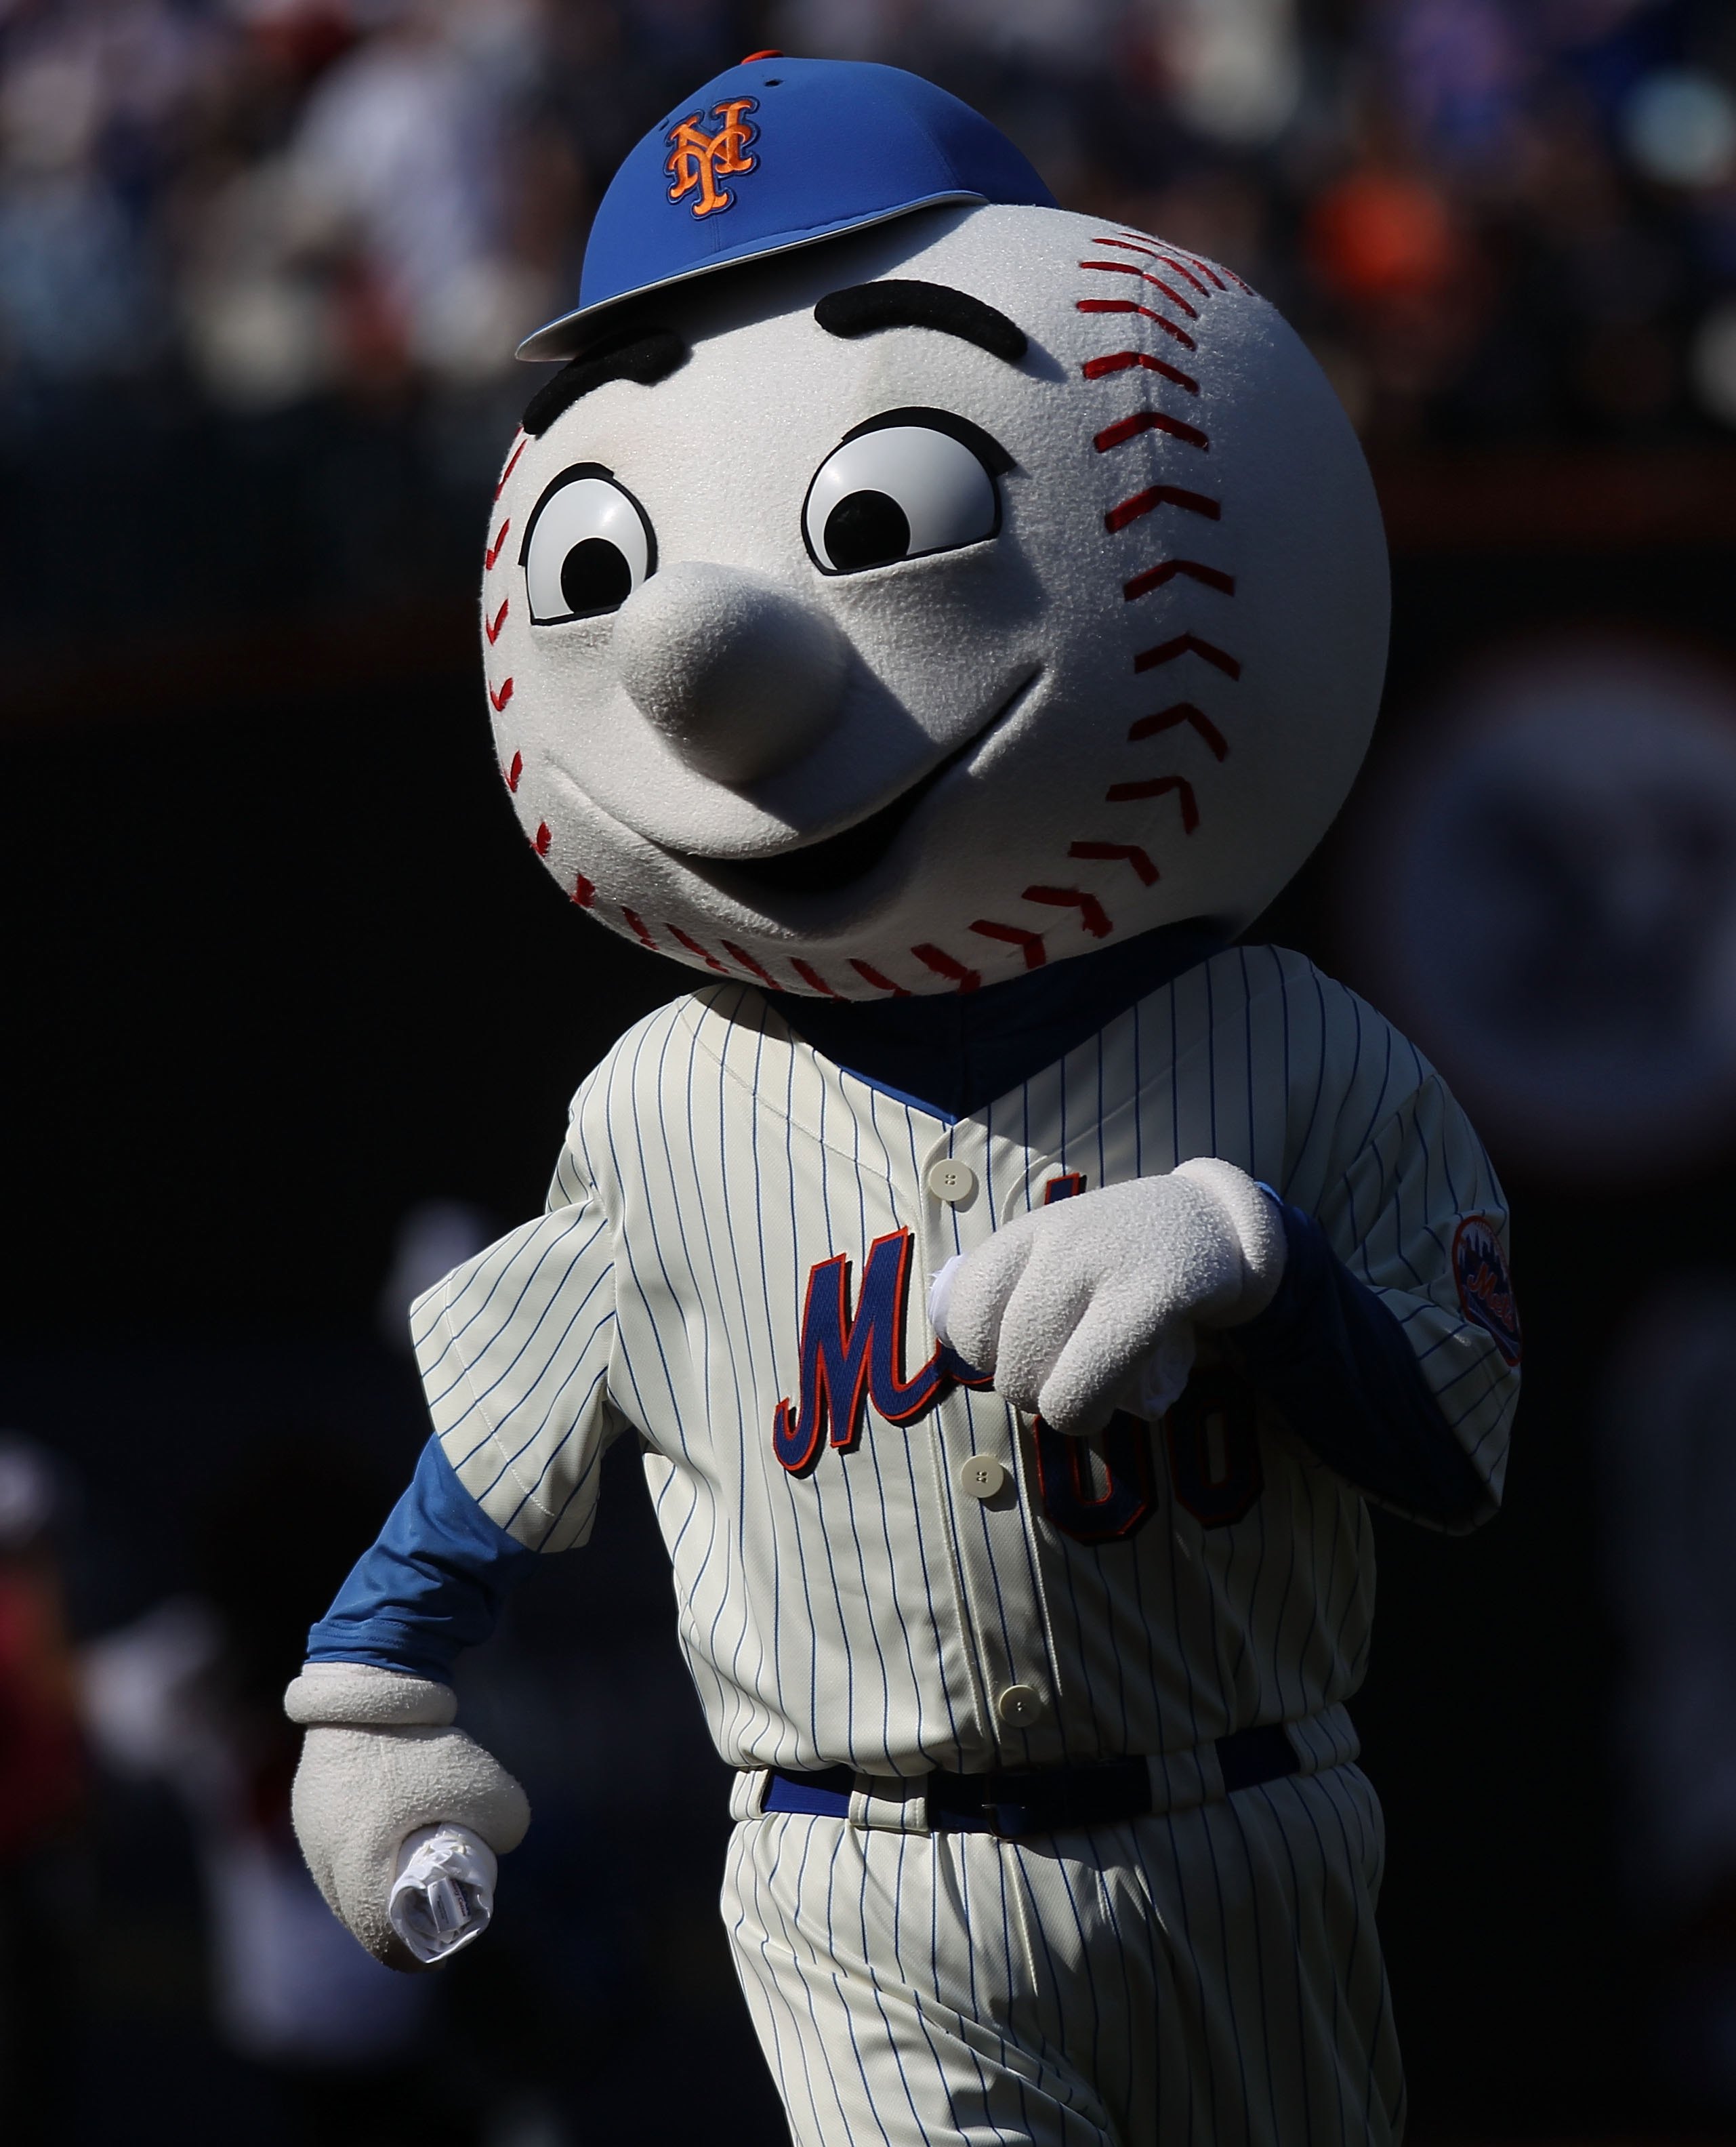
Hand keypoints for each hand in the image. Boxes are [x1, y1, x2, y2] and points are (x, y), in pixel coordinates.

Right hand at [285, 1663, 529, 1970]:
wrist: (371, 1685)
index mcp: (356, 1873)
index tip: (450, 1938)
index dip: (423, 1951)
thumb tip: (499, 1841)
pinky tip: (391, 1835)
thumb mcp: (491, 1790)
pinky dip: (367, 1853)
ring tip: (417, 1861)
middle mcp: (325, 1862)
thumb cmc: (425, 1746)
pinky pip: (340, 1850)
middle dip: (404, 1918)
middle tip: (441, 1900)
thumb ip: (506, 1827)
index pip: (385, 1942)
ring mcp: (312, 1835)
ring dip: (381, 1882)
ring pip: (350, 1883)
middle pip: (366, 1918)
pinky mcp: (311, 1808)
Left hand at [931, 1159, 1284, 1435]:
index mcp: (1026, 1232)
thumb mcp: (1056, 1248)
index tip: (1019, 1346)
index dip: (985, 1353)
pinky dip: (1094, 1413)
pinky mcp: (1155, 1297)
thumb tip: (961, 1346)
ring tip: (1093, 1383)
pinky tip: (1119, 1397)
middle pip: (1006, 1365)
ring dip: (1067, 1407)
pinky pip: (1092, 1388)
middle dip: (1031, 1389)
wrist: (1216, 1221)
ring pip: (1044, 1388)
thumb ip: (1009, 1287)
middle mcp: (1058, 1243)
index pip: (963, 1316)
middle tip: (1067, 1371)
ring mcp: (1106, 1266)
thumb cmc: (1122, 1251)